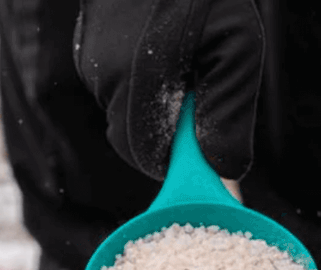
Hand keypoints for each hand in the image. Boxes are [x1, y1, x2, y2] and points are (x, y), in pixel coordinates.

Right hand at [74, 0, 263, 180]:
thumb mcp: (237, 49)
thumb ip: (228, 115)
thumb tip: (222, 170)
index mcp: (136, 83)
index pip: (146, 157)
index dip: (174, 161)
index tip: (196, 145)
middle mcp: (103, 77)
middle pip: (131, 139)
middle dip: (165, 133)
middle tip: (194, 99)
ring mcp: (88, 61)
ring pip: (123, 112)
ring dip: (154, 104)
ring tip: (181, 62)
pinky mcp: (84, 47)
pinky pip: (113, 86)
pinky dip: (139, 82)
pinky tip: (162, 50)